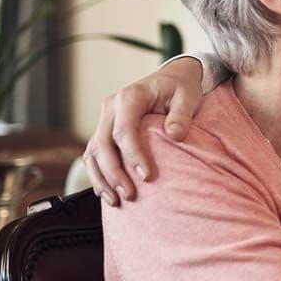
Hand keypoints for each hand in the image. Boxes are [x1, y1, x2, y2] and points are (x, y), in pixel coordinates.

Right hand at [84, 57, 203, 205]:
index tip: (147, 177)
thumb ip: (182, 115)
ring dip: (101, 179)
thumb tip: (175, 135)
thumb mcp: (188, 95)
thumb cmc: (180, 88)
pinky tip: (107, 193)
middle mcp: (111, 108)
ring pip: (93, 153)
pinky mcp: (105, 131)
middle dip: (113, 173)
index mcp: (130, 97)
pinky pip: (94, 155)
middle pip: (102, 144)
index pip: (124, 130)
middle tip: (129, 195)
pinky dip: (98, 175)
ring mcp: (105, 120)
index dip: (133, 155)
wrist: (171, 79)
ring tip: (116, 201)